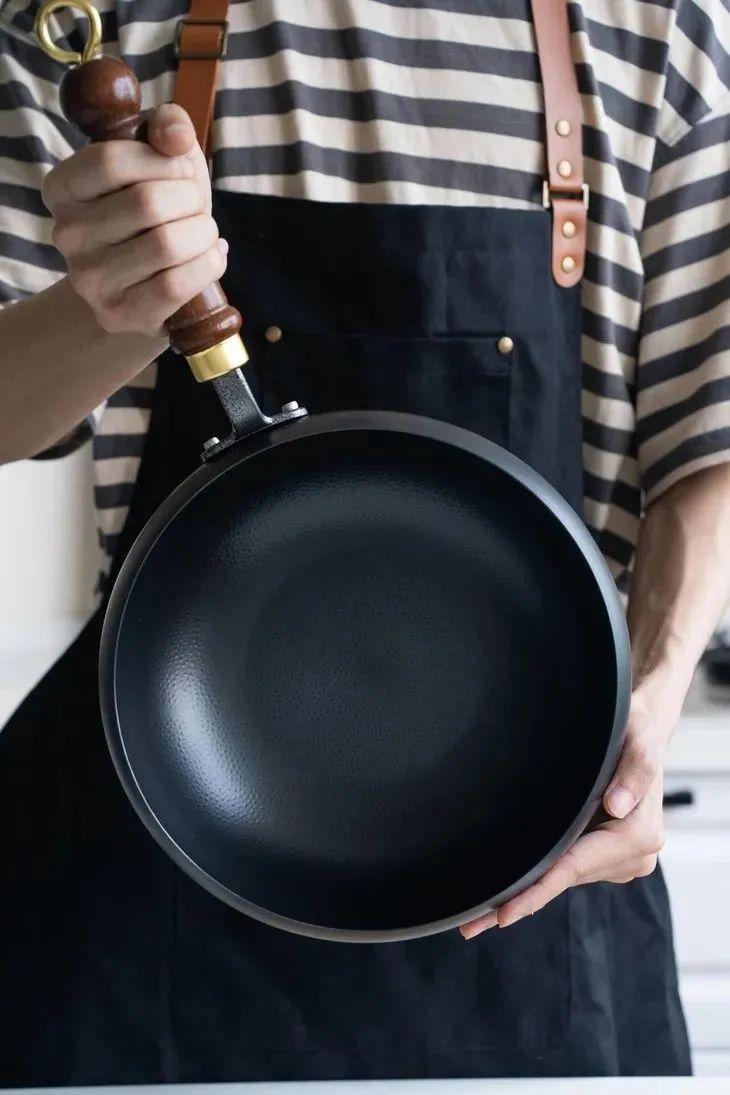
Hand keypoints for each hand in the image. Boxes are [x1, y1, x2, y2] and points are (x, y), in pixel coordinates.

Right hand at [42, 104, 226, 338]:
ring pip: (167, 245)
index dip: (164, 162)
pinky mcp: (119, 314)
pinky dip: (209, 265)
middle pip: (148, 203)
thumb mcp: (159, 160)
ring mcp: (90, 280)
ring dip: (204, 233)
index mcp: (63, 188)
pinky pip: (177, 284)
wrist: (146, 284)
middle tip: (197, 207)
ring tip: (203, 233)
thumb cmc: (155, 213)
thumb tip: (176, 136)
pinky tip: (210, 257)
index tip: (181, 170)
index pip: (113, 161)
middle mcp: (67, 235)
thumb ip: (168, 128)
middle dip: (192, 199)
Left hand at [460, 677, 675, 938]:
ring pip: (561, 877)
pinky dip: (538, 879)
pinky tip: (507, 892)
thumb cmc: (636, 730)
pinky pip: (566, 869)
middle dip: (519, 899)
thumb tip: (616, 806)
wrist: (642, 731)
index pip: (573, 868)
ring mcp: (619, 860)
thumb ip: (634, 770)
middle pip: (562, 880)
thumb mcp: (639, 739)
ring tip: (479, 913)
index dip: (536, 892)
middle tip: (470, 924)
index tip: (503, 914)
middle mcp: (633, 856)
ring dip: (525, 892)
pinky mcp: (604, 855)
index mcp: (638, 835)